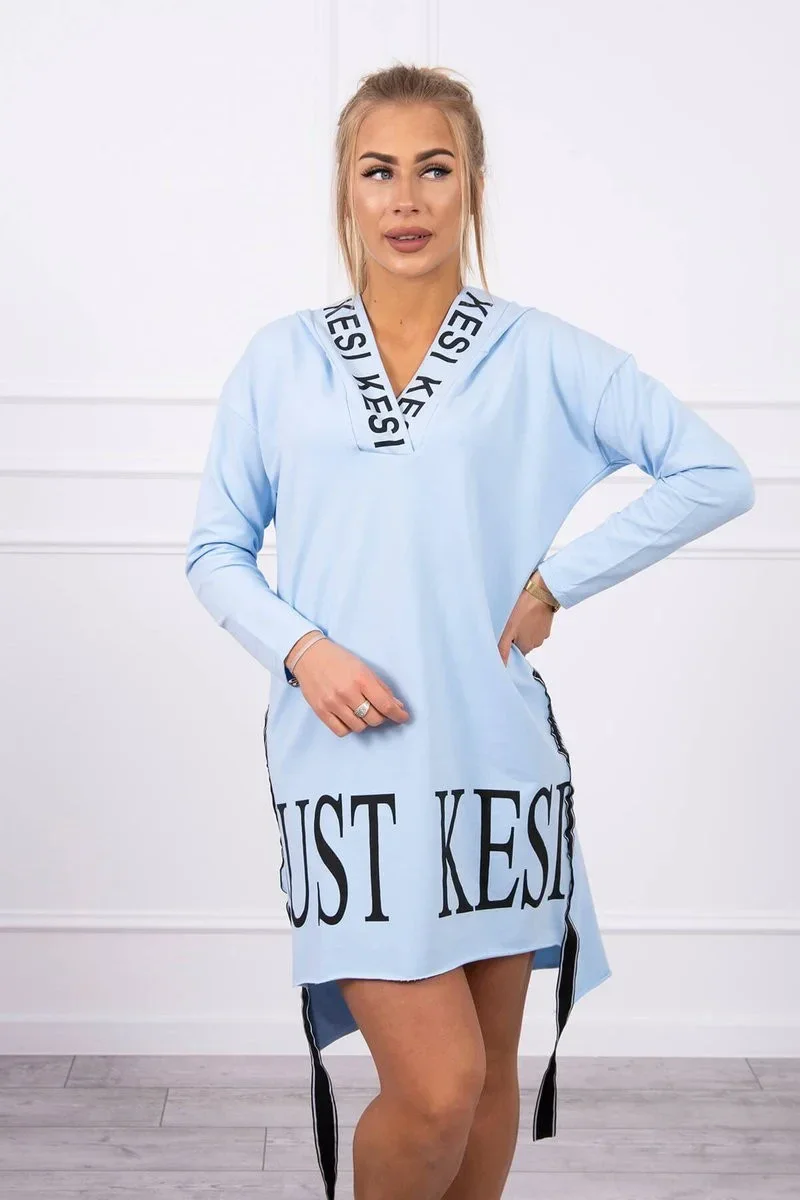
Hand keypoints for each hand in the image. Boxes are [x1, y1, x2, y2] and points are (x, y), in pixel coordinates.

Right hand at [284, 635, 409, 736]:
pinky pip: (341, 731)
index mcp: (361, 679)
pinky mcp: (321, 711)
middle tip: (378, 710)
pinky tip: (349, 718)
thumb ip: (381, 688)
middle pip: (374, 719)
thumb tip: (397, 706)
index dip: (398, 715)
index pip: (385, 705)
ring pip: (359, 727)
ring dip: (364, 722)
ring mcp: (332, 703)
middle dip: (380, 717)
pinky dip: (349, 727)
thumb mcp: (364, 668)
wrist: (309, 656)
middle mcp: (347, 693)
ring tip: (361, 711)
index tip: (403, 717)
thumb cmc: (339, 660)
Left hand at [497, 575, 555, 664]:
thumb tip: (501, 665)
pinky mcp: (547, 621)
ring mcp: (544, 632)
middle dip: (515, 635)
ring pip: (529, 633)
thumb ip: (503, 648)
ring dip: (522, 627)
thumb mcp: (508, 629)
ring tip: (518, 615)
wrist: (542, 590)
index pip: (515, 652)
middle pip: (521, 642)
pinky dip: (530, 619)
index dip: (508, 644)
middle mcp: (537, 642)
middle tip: (509, 623)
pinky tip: (526, 611)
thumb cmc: (524, 608)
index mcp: (527, 647)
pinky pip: (536, 624)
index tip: (503, 635)